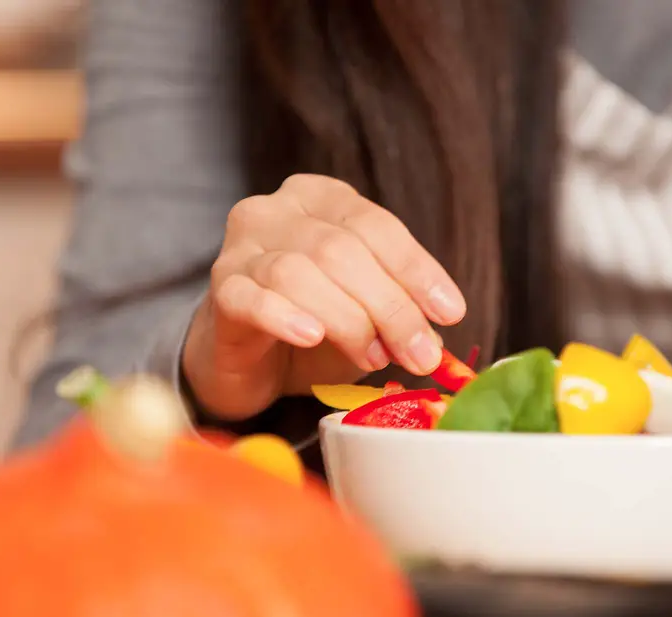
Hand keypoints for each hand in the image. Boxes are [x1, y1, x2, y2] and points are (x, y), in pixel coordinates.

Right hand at [183, 174, 465, 420]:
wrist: (248, 362)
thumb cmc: (313, 326)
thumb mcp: (367, 312)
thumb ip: (398, 309)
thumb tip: (436, 332)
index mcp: (321, 199)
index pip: (377, 225)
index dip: (417, 270)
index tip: (450, 313)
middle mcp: (275, 211)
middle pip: (342, 249)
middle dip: (390, 305)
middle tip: (419, 353)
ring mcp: (240, 248)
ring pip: (299, 272)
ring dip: (348, 320)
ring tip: (373, 358)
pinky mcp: (221, 291)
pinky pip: (252, 298)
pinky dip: (286, 316)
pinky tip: (311, 337)